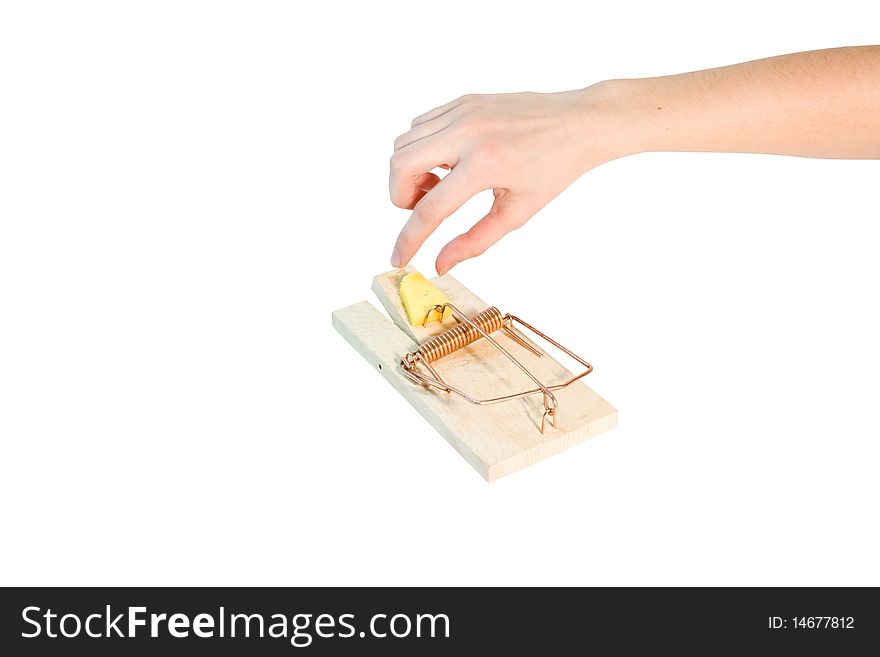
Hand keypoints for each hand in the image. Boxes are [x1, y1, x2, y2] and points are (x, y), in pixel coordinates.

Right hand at [389, 85, 629, 273]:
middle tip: (425, 208)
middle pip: (401, 166)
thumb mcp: (517, 213)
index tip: (398, 258)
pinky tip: (448, 163)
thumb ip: (475, 241)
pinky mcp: (463, 101)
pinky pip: (419, 126)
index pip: (430, 210)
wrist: (579, 123)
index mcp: (485, 165)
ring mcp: (463, 111)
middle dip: (401, 196)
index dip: (408, 239)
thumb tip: (441, 264)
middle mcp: (467, 133)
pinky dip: (421, 149)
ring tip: (441, 185)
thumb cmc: (554, 169)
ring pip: (403, 144)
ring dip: (410, 172)